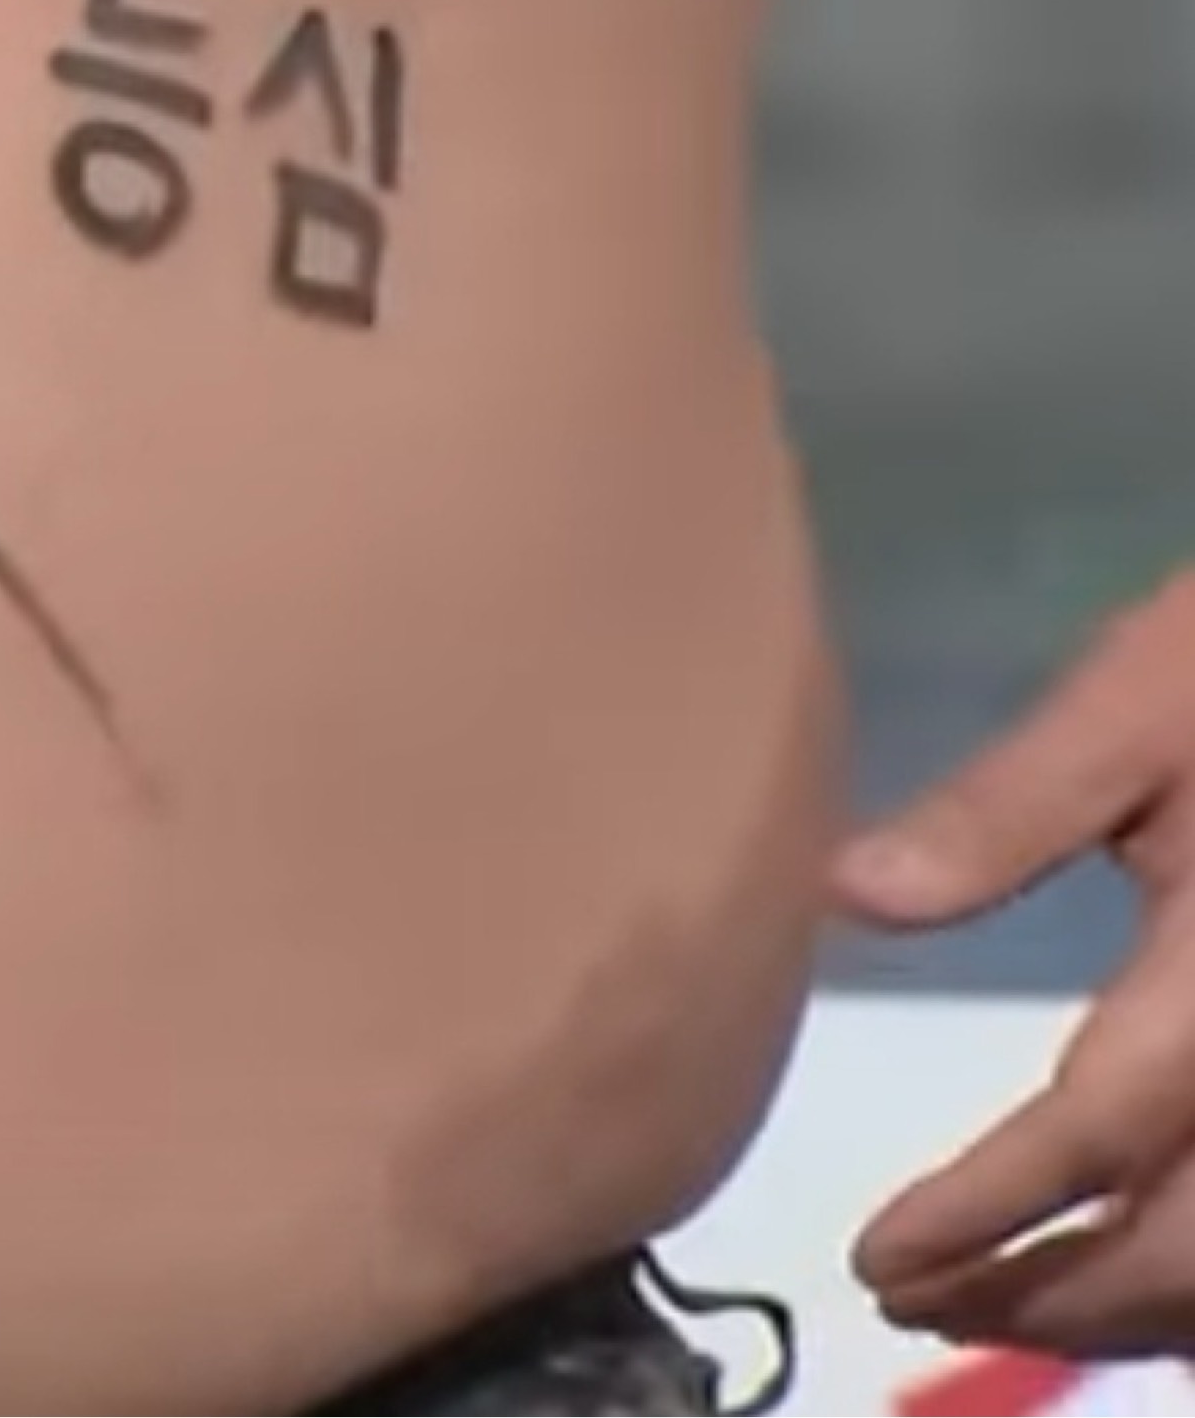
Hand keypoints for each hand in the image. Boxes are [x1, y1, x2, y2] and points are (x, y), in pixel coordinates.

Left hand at [844, 577, 1194, 1355]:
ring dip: (1133, 1309)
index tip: (880, 1258)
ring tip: (998, 1304)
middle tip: (915, 1301)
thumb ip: (1003, 809)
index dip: (987, 1215)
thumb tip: (850, 895)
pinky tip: (1137, 1273)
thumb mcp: (1135, 702)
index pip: (1097, 1134)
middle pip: (1188, 1244)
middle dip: (1050, 1297)